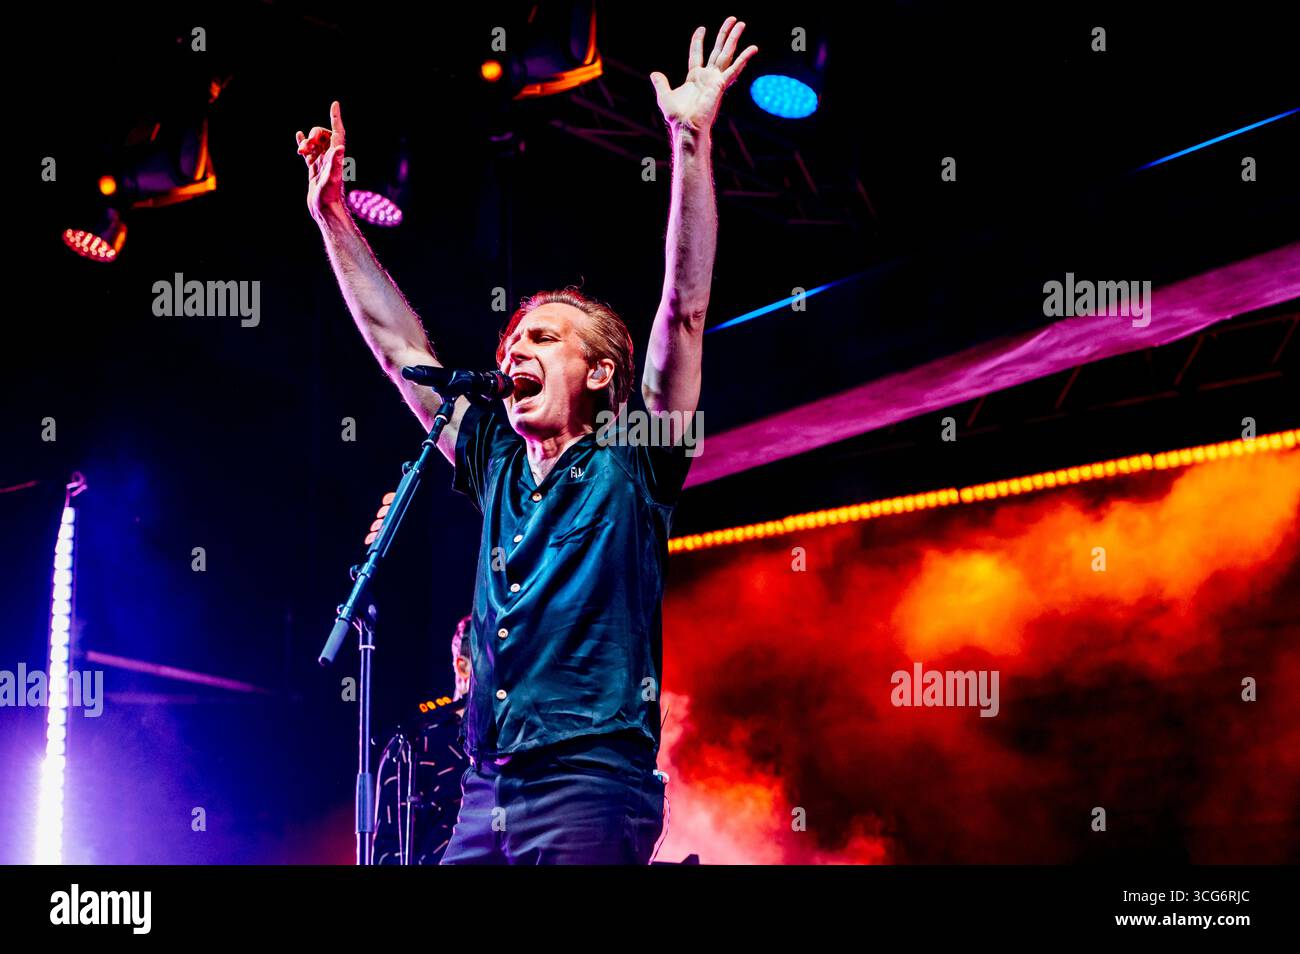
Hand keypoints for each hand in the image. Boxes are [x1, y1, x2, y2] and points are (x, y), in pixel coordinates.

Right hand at [295, 101, 346, 220]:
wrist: (324, 210)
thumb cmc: (329, 196)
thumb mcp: (331, 178)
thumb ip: (335, 163)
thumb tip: (339, 147)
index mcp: (336, 156)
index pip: (337, 132)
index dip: (336, 118)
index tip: (334, 104)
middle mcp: (331, 157)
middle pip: (323, 136)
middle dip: (313, 136)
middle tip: (305, 148)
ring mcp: (322, 163)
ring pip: (315, 143)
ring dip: (306, 142)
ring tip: (300, 151)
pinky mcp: (314, 169)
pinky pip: (309, 152)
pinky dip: (303, 142)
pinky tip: (298, 135)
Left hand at [650, 17, 757, 134]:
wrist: (687, 126)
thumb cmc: (678, 116)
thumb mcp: (665, 96)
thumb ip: (661, 83)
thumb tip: (654, 74)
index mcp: (695, 77)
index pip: (698, 54)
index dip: (698, 41)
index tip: (702, 28)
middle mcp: (708, 76)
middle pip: (717, 50)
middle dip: (724, 34)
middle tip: (732, 19)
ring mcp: (716, 79)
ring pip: (727, 54)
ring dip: (734, 38)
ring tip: (741, 23)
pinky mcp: (721, 84)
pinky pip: (734, 69)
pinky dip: (744, 59)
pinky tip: (753, 48)